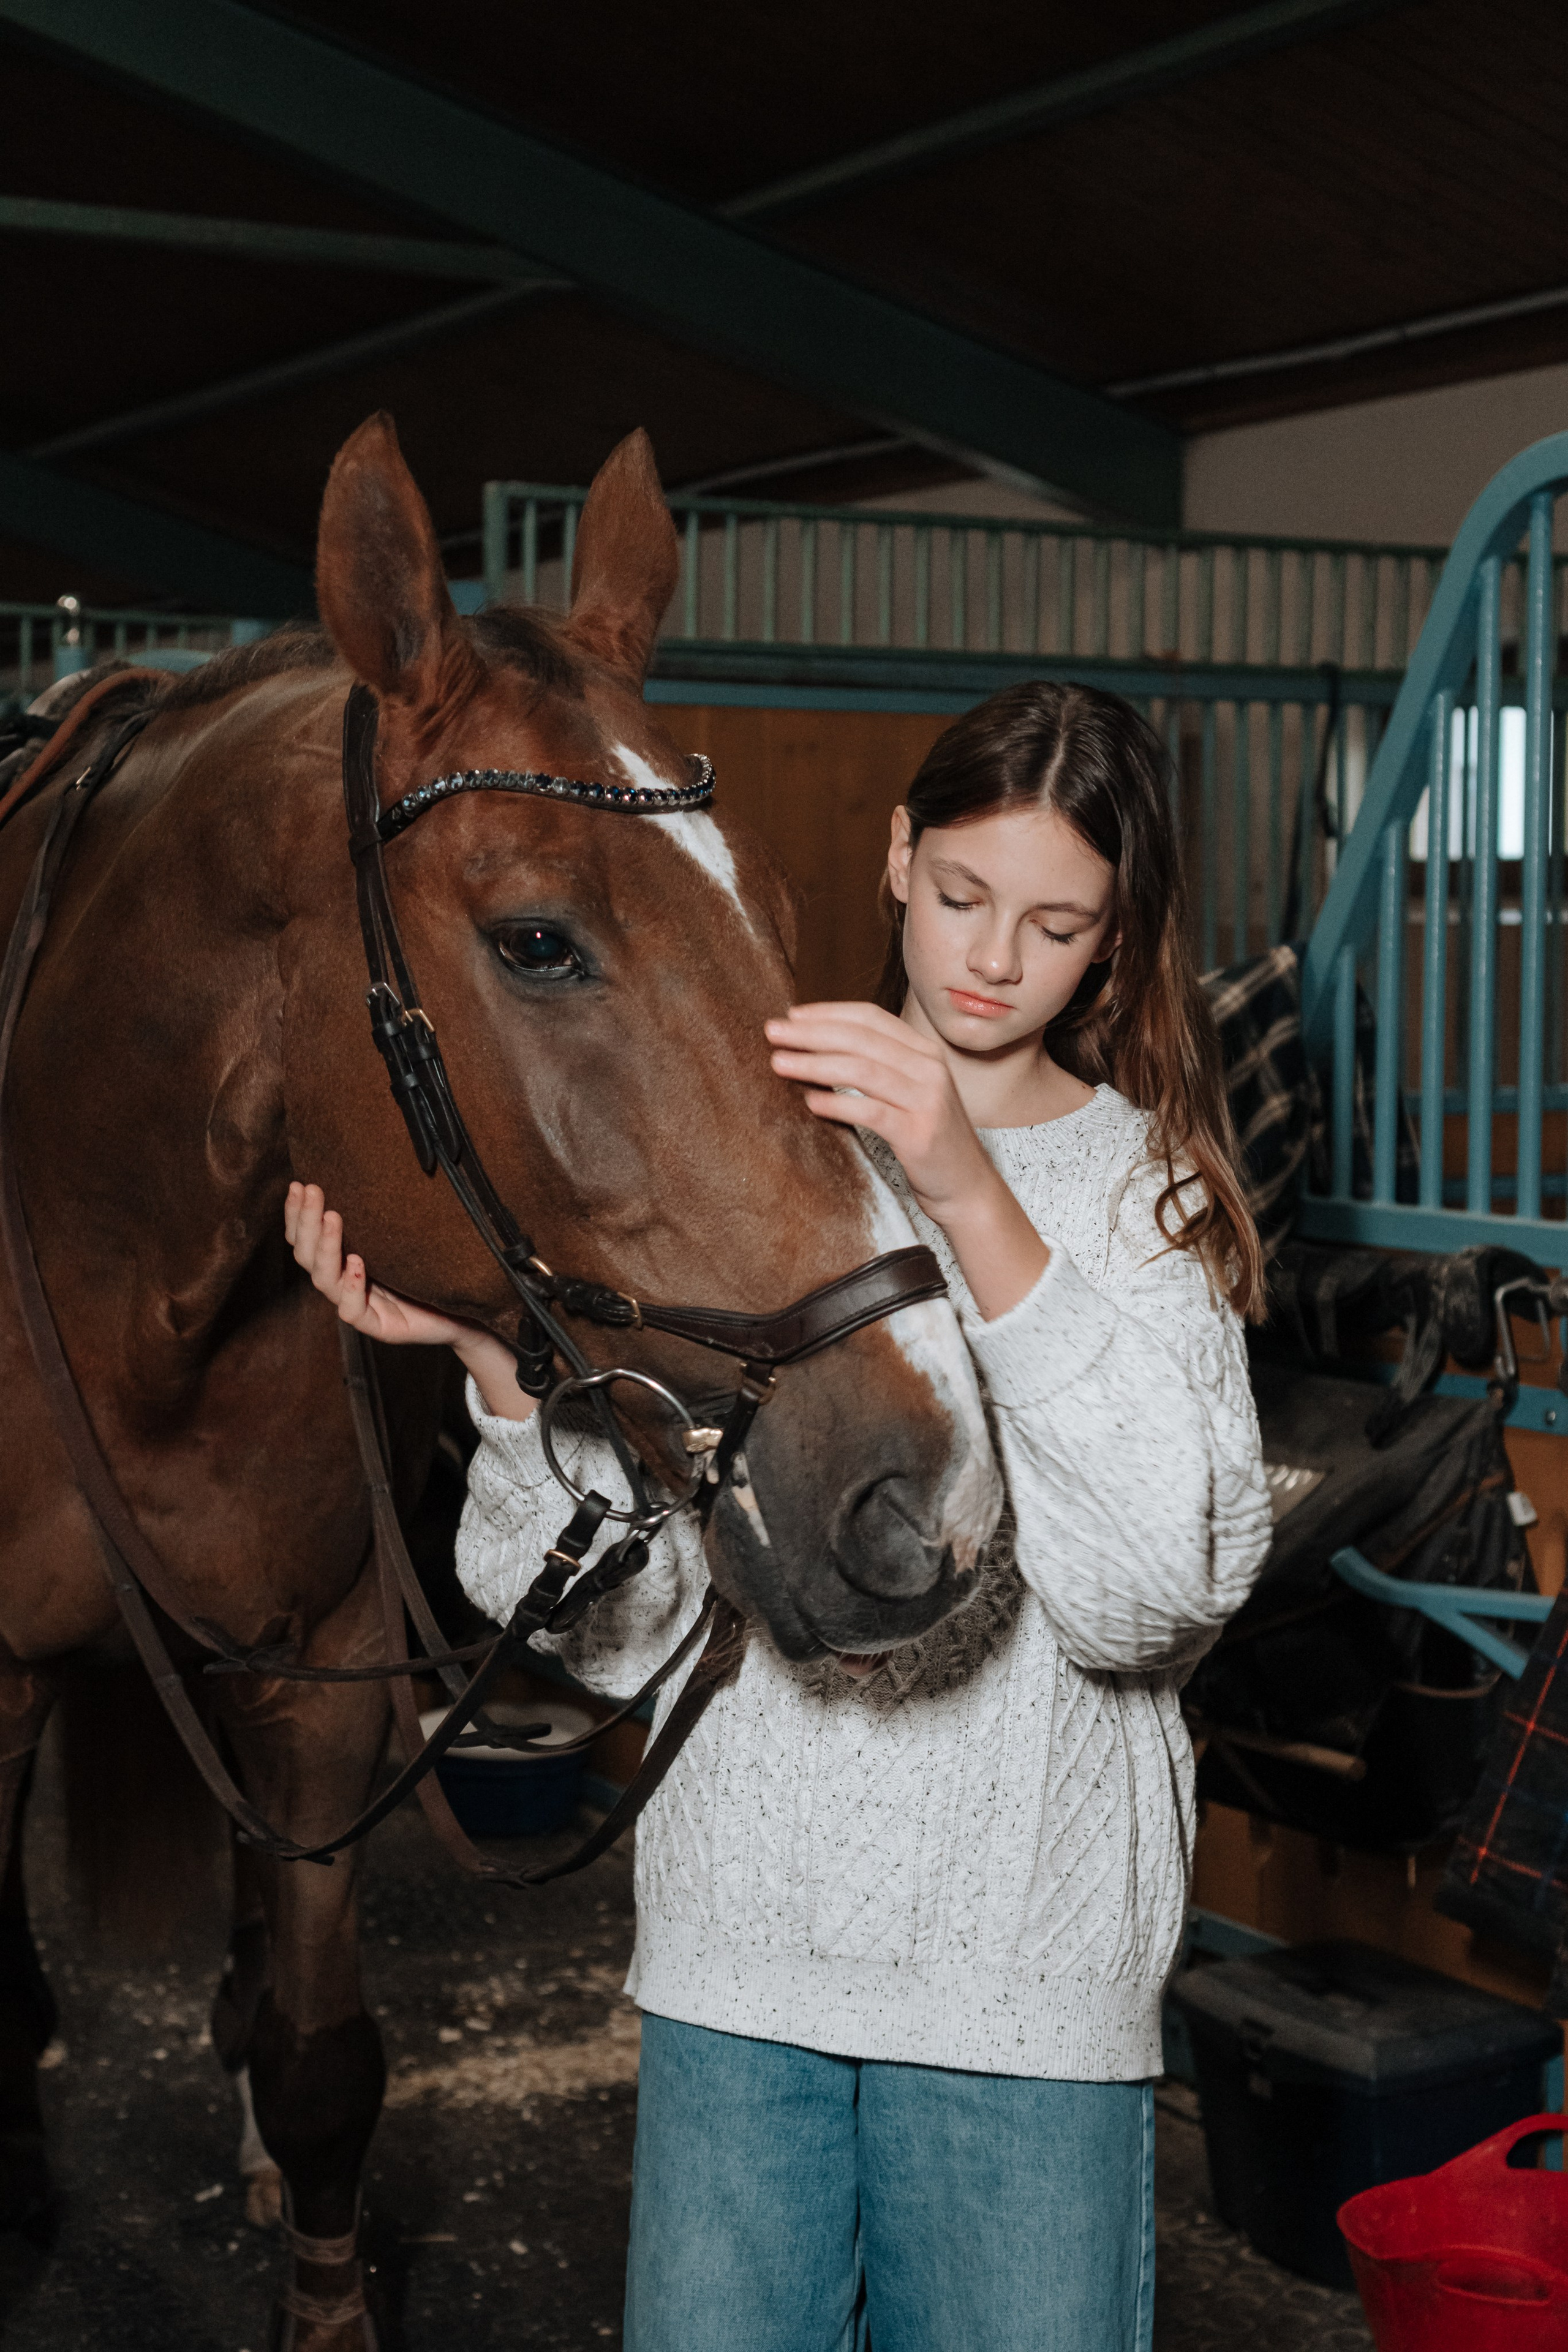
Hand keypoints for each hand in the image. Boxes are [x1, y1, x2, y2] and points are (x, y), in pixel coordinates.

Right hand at [284, 1183, 535, 1418]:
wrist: (464, 1313)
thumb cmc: (432, 1272)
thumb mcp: (403, 1237)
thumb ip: (381, 1215)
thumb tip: (374, 1166)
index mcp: (343, 1262)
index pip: (307, 1239)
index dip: (297, 1214)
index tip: (298, 1184)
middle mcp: (345, 1283)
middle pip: (308, 1256)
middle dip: (306, 1222)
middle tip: (312, 1190)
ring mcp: (360, 1306)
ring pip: (326, 1280)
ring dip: (326, 1246)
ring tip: (332, 1218)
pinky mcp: (379, 1327)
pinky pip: (353, 1311)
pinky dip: (353, 1286)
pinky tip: (357, 1262)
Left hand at [765, 1002, 992, 1223]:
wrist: (966, 1185)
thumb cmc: (926, 1137)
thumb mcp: (909, 1092)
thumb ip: (877, 1066)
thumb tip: (817, 1046)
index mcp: (925, 1051)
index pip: (871, 1017)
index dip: (828, 1012)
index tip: (791, 1015)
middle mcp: (930, 1068)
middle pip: (862, 1039)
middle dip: (812, 1033)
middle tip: (771, 1032)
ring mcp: (928, 1100)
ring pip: (863, 1070)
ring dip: (815, 1064)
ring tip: (779, 1063)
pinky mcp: (920, 1134)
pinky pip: (871, 1113)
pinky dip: (837, 1105)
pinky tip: (810, 1103)